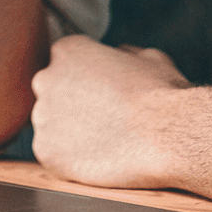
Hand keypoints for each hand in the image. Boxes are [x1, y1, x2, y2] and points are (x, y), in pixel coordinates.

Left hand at [29, 36, 189, 189]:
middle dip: (72, 104)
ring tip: (105, 141)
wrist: (168, 136)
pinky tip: (98, 159)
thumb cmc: (163, 96)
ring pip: (51, 125)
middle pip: (52, 92)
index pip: (65, 61)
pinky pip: (53, 155)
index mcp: (67, 50)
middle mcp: (46, 79)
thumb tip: (123, 53)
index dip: (86, 79)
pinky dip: (71, 160)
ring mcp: (43, 116)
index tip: (103, 93)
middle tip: (103, 119)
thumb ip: (126, 53)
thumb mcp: (150, 57)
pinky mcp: (46, 151)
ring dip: (70, 133)